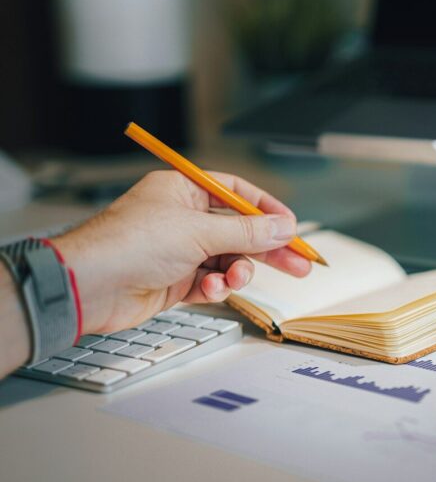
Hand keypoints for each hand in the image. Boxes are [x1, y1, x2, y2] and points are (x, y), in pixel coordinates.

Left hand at [51, 170, 310, 334]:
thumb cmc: (129, 244)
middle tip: (299, 264)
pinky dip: (215, 288)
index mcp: (184, 190)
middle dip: (267, 249)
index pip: (237, 193)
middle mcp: (182, 218)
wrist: (89, 286)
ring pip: (227, 259)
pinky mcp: (175, 280)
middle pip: (239, 230)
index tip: (292, 227)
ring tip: (235, 279)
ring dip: (237, 271)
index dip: (267, 209)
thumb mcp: (198, 231)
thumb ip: (246, 232)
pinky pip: (210, 282)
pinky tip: (210, 291)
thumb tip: (283, 227)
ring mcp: (179, 250)